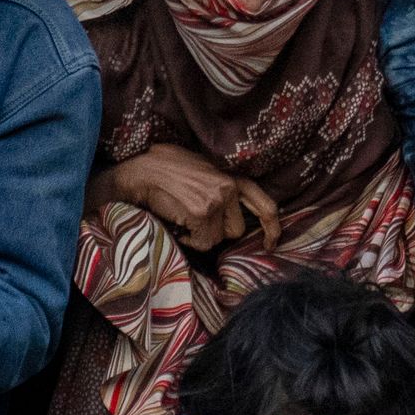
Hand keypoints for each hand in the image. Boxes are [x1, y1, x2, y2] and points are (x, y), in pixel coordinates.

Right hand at [99, 145, 278, 253]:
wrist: (142, 171)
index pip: (264, 204)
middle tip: (196, 220)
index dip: (272, 226)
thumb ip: (220, 187)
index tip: (271, 243)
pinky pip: (201, 242)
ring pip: (217, 239)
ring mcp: (215, 200)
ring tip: (183, 218)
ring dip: (200, 236)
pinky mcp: (201, 213)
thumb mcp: (203, 171)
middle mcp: (228, 188)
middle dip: (216, 231)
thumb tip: (230, 214)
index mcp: (231, 177)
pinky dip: (188, 239)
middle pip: (236, 230)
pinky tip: (177, 224)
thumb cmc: (167, 170)